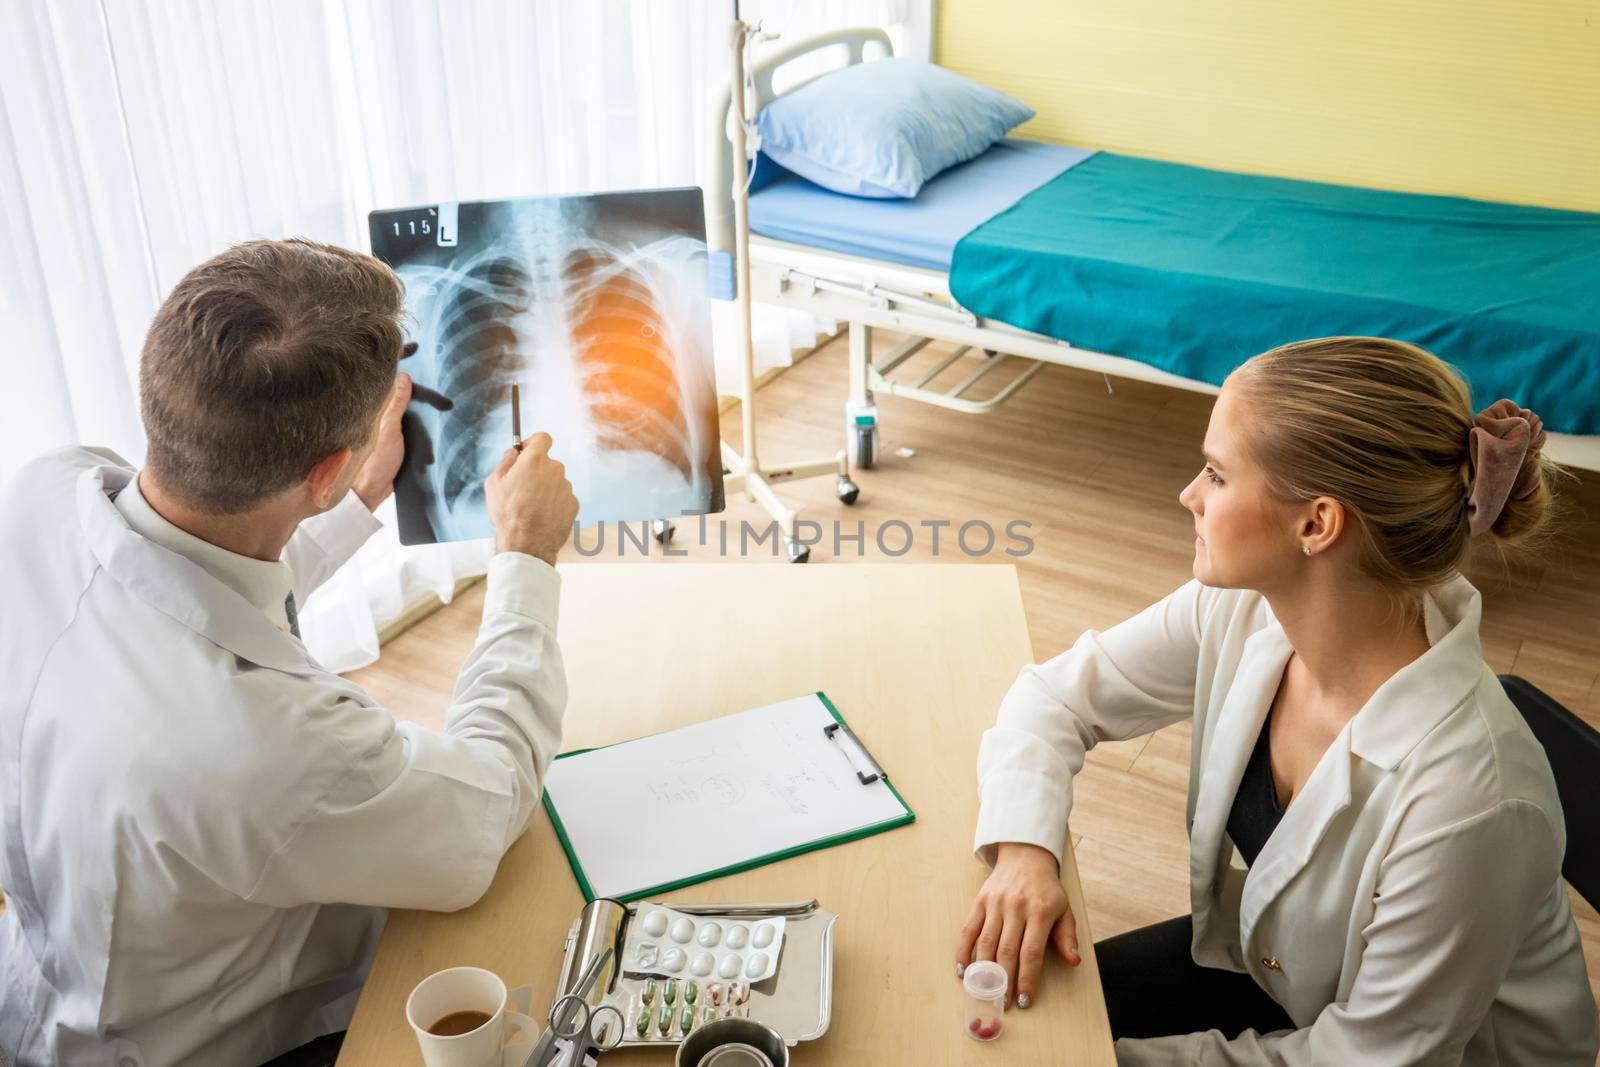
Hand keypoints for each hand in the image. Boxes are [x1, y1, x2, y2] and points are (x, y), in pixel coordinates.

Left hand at [353, 342, 424, 510]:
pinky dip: (423, 420)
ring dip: (421, 402)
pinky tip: (437, 417)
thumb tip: (403, 377)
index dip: (398, 361)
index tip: (414, 347)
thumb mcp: (388, 431)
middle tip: (436, 366)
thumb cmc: (372, 464)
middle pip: (398, 390)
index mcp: (373, 407)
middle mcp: (378, 414)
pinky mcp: (395, 441)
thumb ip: (395, 405)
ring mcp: (387, 427)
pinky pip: (411, 424)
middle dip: (415, 381)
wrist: (368, 495)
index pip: (385, 377)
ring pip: (406, 407)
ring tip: (441, 391)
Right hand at [484, 433, 578, 564]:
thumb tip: (513, 452)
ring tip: (531, 507)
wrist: (528, 544)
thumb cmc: (507, 513)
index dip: (533, 444)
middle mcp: (555, 469)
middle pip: (547, 462)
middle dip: (536, 470)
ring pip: (555, 481)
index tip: (526, 453)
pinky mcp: (573, 503)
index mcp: (535, 460)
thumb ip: (505, 462)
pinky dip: (554, 502)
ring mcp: (566, 487)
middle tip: (522, 487)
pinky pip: (562, 497)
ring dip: (545, 488)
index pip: (542, 438)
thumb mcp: (494, 484)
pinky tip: (542, 515)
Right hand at [956, 842, 1079, 1007]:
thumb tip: (1073, 961)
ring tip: (985, 992)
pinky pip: (968, 930)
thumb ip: (1068, 937)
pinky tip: (963, 970)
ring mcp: (995, 904)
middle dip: (1005, 981)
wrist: (1026, 856)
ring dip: (984, 972)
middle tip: (1004, 1003)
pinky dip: (964, 951)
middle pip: (1007, 951)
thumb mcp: (1064, 909)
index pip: (1032, 952)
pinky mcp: (980, 902)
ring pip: (986, 943)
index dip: (1027, 978)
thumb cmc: (1047, 889)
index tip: (1025, 999)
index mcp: (1039, 911)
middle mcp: (1015, 907)